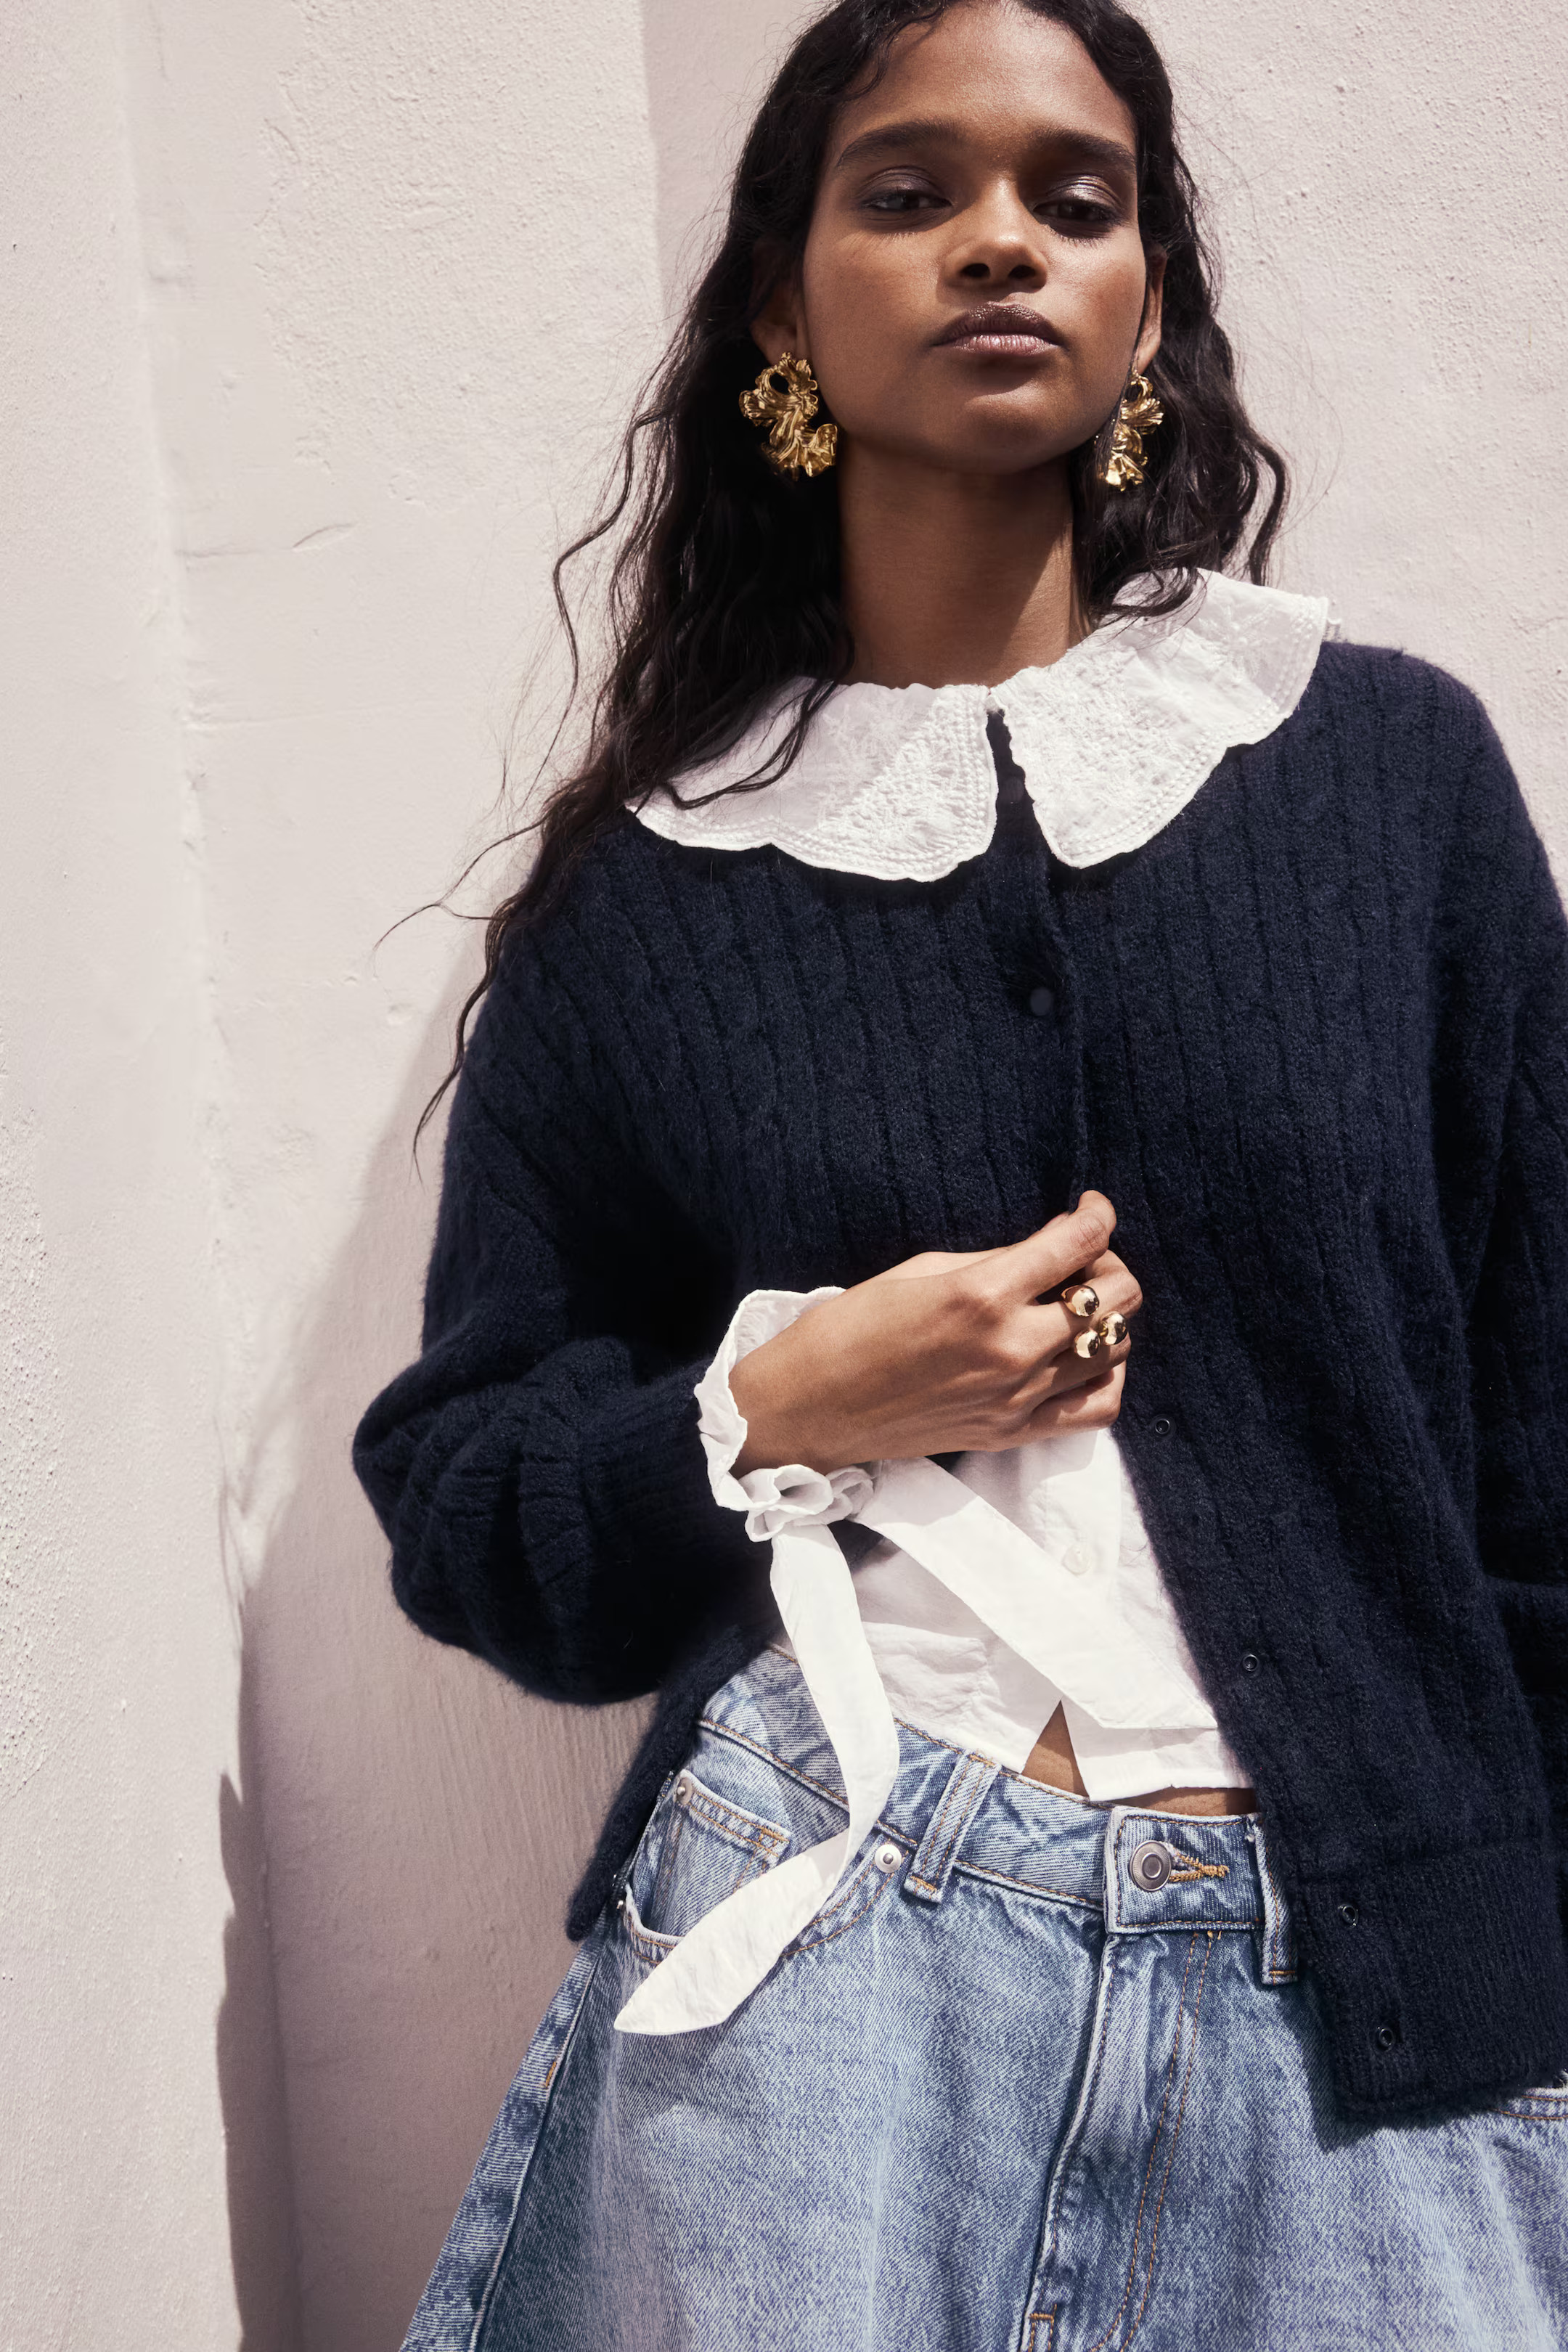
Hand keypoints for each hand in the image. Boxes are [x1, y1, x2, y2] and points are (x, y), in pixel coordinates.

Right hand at [731, 1192, 1138, 1474]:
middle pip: (1114, 1297)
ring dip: (1107, 1317)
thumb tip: (1058, 1238)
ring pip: (1115, 1349)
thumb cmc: (853, 1327)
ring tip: (1074, 1306)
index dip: (1097, 1214)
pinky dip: (1105, 1376)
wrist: (812, 1408)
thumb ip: (998, 1256)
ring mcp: (1017, 1396)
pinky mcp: (1013, 1433)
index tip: (1090, 1207)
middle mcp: (1011, 1348)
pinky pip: (1097, 1408)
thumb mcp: (922, 1269)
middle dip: (1107, 1263)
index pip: (1078, 1243)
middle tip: (1078, 1257)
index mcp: (981, 1295)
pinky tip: (1082, 1357)